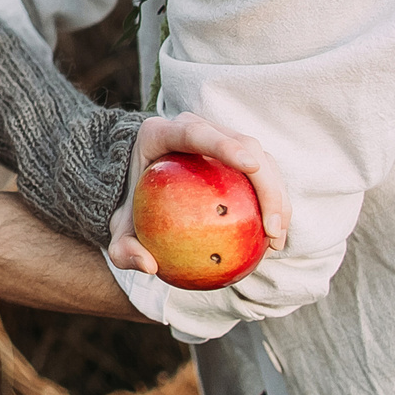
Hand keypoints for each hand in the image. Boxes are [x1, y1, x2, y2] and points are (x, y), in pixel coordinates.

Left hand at [106, 112, 292, 277]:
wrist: (136, 190)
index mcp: (160, 133)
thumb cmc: (128, 207)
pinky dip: (271, 203)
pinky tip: (272, 239)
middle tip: (271, 227)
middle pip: (241, 142)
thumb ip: (123, 249)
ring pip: (260, 157)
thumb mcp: (117, 232)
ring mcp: (217, 137)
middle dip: (266, 181)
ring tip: (275, 238)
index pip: (196, 132)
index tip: (252, 166)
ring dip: (277, 196)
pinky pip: (260, 175)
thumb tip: (148, 266)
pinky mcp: (232, 153)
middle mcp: (193, 127)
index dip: (226, 144)